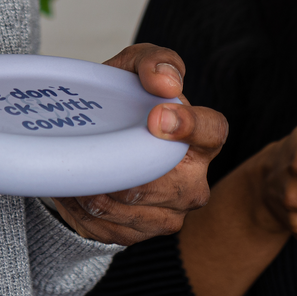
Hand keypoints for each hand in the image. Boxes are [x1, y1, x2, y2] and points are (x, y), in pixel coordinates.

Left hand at [52, 44, 229, 245]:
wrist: (96, 145)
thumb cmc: (123, 101)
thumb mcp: (135, 67)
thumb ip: (156, 61)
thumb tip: (166, 82)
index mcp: (202, 137)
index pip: (212, 131)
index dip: (188, 126)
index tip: (155, 117)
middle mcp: (194, 181)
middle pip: (159, 177)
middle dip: (122, 161)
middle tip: (95, 143)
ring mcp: (171, 213)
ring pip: (129, 202)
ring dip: (99, 181)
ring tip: (84, 159)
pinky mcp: (141, 234)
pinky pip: (108, 222)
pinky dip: (87, 201)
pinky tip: (83, 183)